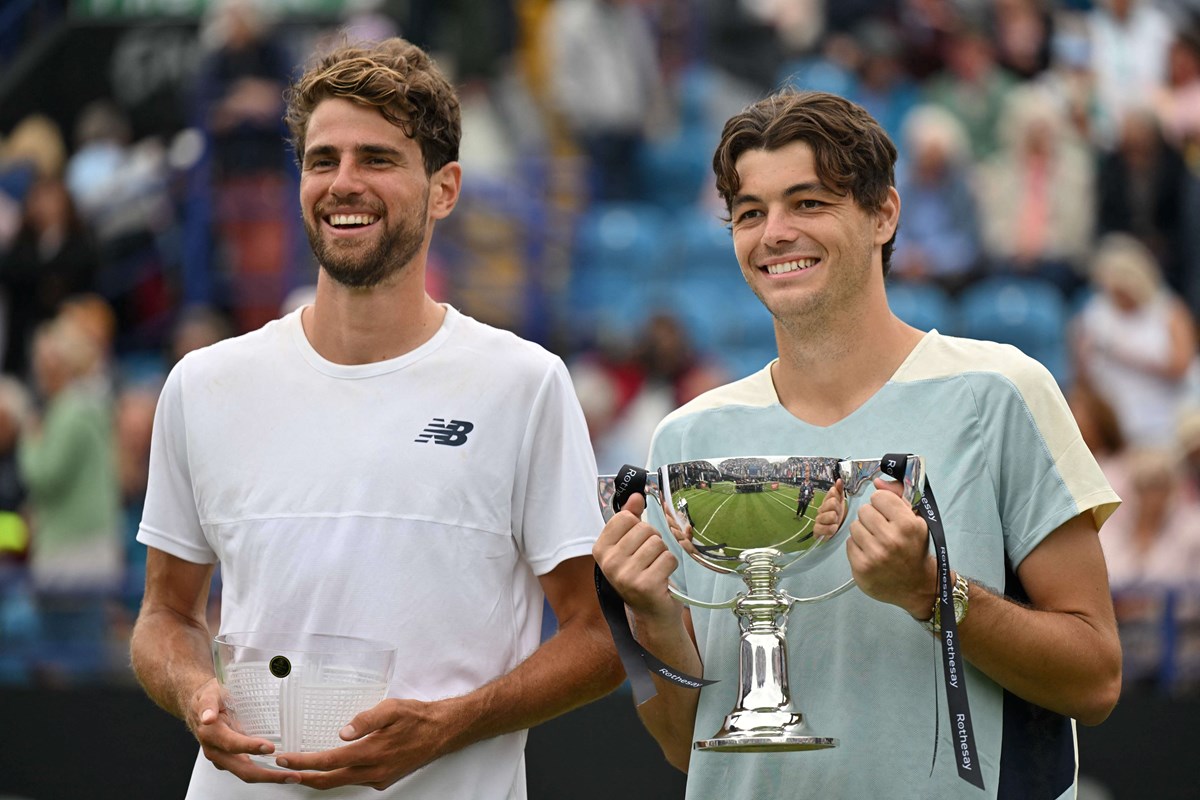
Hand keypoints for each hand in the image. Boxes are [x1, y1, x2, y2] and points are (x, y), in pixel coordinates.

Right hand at [189, 677, 301, 784]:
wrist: (198, 706)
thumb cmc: (209, 697)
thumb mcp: (209, 694)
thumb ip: (208, 705)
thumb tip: (208, 718)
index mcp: (212, 734)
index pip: (232, 744)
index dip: (250, 747)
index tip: (270, 748)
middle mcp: (216, 751)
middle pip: (243, 769)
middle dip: (268, 775)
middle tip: (292, 775)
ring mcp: (223, 759)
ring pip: (247, 773)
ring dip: (270, 776)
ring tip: (293, 776)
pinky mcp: (230, 761)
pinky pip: (248, 770)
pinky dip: (266, 772)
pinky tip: (283, 770)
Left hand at [275, 697, 447, 789]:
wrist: (442, 731)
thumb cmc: (417, 718)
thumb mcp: (392, 709)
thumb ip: (366, 720)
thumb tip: (343, 731)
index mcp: (372, 752)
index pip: (329, 761)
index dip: (304, 762)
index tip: (285, 758)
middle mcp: (373, 771)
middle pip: (330, 781)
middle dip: (304, 776)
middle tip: (285, 770)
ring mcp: (379, 778)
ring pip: (342, 782)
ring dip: (321, 778)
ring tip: (304, 769)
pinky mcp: (384, 780)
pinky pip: (356, 781)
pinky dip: (340, 776)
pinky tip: (336, 766)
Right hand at [592, 493, 679, 622]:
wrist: (652, 612)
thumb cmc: (640, 575)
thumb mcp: (630, 546)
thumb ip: (631, 519)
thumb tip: (636, 496)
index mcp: (600, 550)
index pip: (625, 517)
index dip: (637, 527)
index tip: (636, 544)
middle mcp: (609, 563)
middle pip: (644, 528)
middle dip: (653, 541)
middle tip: (649, 560)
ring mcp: (626, 576)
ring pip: (658, 543)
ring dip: (663, 554)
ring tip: (655, 568)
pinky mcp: (646, 585)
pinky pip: (669, 558)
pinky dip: (671, 566)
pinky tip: (663, 578)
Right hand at [813, 479, 846, 540]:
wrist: (837, 532)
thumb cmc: (839, 516)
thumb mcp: (841, 502)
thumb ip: (839, 490)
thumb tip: (839, 480)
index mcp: (826, 501)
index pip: (832, 493)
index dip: (838, 498)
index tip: (839, 502)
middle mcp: (821, 509)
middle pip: (832, 503)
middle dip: (838, 509)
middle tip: (838, 515)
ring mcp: (818, 520)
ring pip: (829, 515)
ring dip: (835, 520)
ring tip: (836, 523)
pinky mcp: (816, 531)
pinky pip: (822, 528)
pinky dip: (829, 529)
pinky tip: (834, 528)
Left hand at [846, 477, 935, 617]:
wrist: (917, 586)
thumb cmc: (915, 549)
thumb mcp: (916, 521)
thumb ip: (898, 498)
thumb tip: (877, 482)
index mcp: (907, 525)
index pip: (879, 497)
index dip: (883, 505)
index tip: (888, 514)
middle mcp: (891, 540)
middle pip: (864, 510)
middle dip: (872, 518)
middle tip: (881, 530)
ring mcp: (874, 555)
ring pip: (854, 526)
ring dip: (863, 532)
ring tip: (876, 542)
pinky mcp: (861, 568)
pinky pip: (849, 543)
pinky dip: (857, 547)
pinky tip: (870, 553)